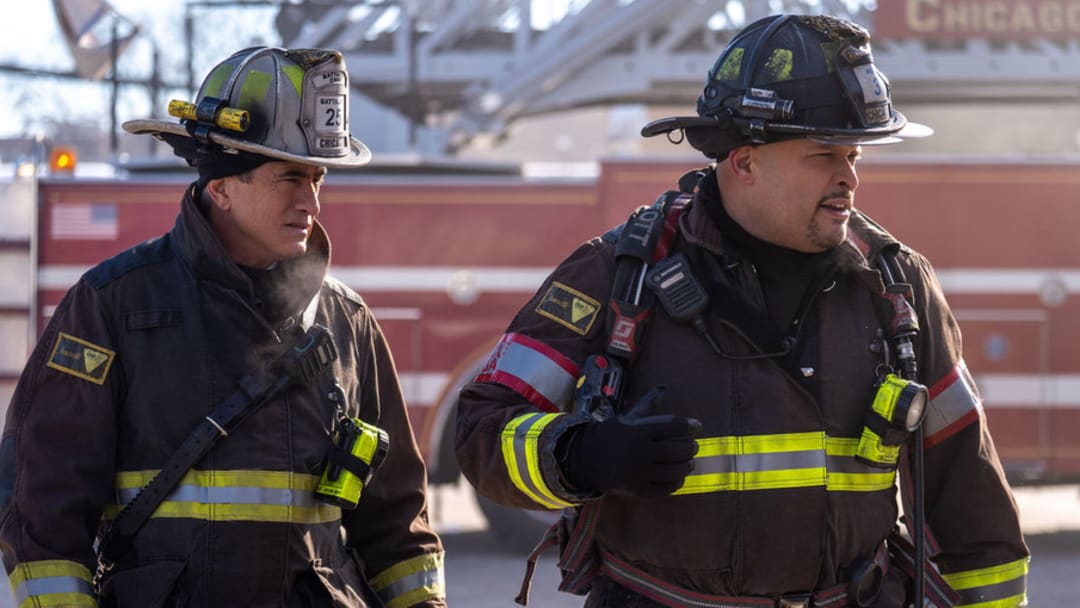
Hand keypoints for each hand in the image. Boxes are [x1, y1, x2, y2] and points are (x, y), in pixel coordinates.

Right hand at [559, 385, 700, 496]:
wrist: (587, 460)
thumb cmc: (613, 435)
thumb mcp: (628, 418)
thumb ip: (648, 404)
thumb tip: (664, 388)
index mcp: (638, 431)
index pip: (673, 426)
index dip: (690, 426)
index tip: (696, 426)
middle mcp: (640, 452)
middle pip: (678, 449)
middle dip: (691, 447)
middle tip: (693, 446)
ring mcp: (639, 473)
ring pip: (675, 470)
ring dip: (687, 465)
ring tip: (689, 461)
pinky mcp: (639, 490)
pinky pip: (667, 487)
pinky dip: (677, 481)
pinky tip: (677, 476)